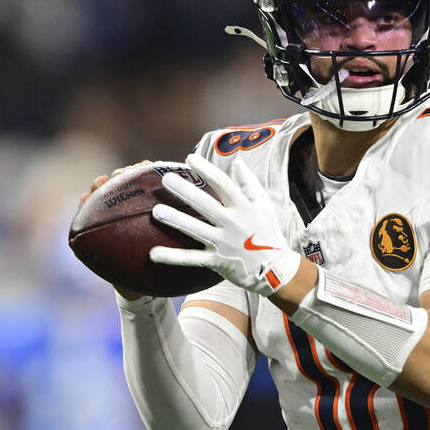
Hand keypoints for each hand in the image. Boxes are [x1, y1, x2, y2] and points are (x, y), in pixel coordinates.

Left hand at [150, 153, 301, 296]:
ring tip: (157, 211)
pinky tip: (153, 253)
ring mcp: (224, 244)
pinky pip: (191, 259)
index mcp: (245, 208)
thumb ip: (250, 183)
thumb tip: (237, 161)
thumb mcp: (264, 206)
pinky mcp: (217, 261)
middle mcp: (233, 224)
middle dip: (186, 192)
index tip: (189, 159)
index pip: (224, 184)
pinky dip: (172, 257)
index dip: (207, 170)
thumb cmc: (269, 234)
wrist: (276, 271)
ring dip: (176, 221)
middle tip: (167, 179)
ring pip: (196, 230)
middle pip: (206, 205)